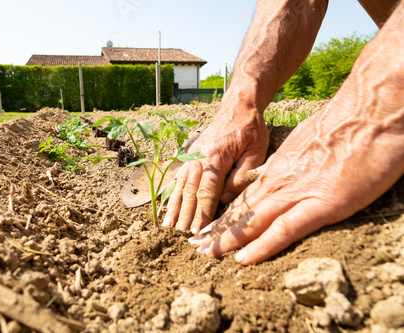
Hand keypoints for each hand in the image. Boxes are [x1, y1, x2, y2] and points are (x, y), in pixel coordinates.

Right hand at [162, 103, 268, 232]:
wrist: (237, 107)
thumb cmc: (250, 129)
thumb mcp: (257, 150)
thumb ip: (242, 175)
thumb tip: (227, 198)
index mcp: (216, 156)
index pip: (207, 190)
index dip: (202, 212)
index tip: (198, 230)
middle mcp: (199, 157)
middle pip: (190, 191)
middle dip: (185, 215)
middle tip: (181, 236)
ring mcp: (191, 157)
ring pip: (181, 186)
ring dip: (175, 207)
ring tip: (168, 227)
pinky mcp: (190, 157)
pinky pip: (179, 179)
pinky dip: (173, 195)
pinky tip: (169, 208)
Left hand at [188, 103, 403, 264]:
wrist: (371, 112)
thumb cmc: (347, 125)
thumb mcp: (307, 141)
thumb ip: (290, 161)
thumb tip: (279, 172)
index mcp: (279, 167)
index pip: (244, 195)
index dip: (226, 213)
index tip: (210, 225)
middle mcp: (280, 180)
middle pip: (241, 209)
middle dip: (217, 229)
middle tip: (195, 244)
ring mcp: (297, 192)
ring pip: (253, 220)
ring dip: (227, 239)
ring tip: (206, 253)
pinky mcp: (321, 204)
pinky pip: (284, 230)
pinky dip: (261, 246)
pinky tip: (243, 259)